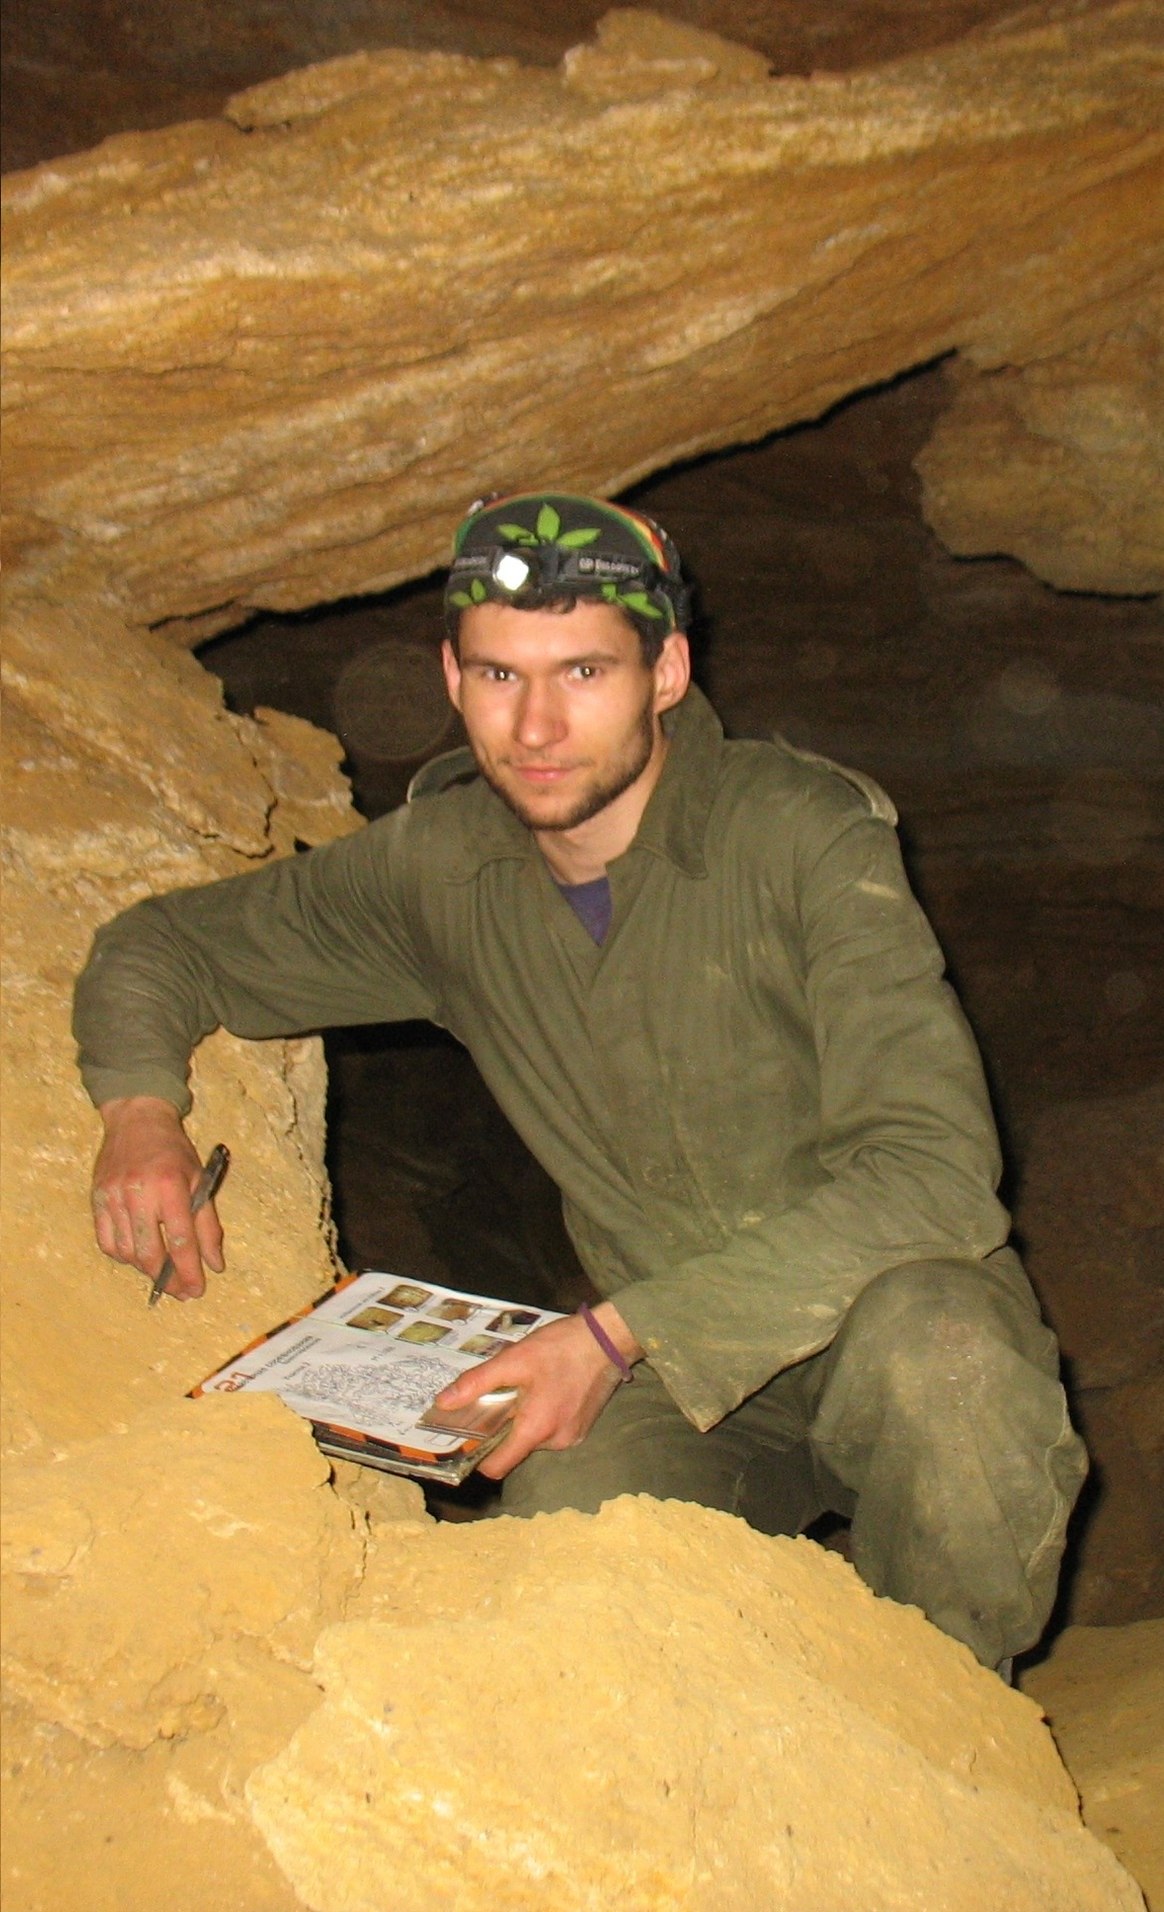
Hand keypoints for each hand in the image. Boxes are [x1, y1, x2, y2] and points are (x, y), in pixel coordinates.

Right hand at [91, 1096, 223, 1299]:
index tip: (196, 1290)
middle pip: (150, 1252)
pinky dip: (122, 1256)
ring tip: (161, 1272)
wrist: (137, 1120)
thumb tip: (214, 1264)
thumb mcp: (200, 1180)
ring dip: (145, 1269)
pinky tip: (136, 1256)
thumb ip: (208, 1224)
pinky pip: (106, 1242)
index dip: (189, 1271)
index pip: (181, 1240)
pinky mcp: (96, 1199)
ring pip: (127, 1251)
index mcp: (171, 1186)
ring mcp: (114, 1196)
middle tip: (181, 1292)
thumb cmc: (173, 1151)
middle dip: (167, 1279)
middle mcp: (139, 1192)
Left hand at [432, 1303, 642, 1479]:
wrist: (609, 1339)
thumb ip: (477, 1383)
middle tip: (498, 1398)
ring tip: (525, 1388)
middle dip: (502, 1427)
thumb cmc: (561, 1347)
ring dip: (523, 1420)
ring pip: (532, 1438)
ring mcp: (572, 1436)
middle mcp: (556, 1441)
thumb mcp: (514, 1359)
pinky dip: (541, 1417)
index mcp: (536, 1428)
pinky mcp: (582, 1428)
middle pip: (514, 1448)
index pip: (498, 1466)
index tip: (465, 1437)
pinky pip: (550, 1431)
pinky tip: (544, 1390)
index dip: (477, 1457)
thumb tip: (443, 1402)